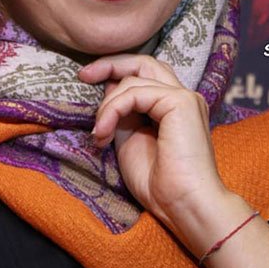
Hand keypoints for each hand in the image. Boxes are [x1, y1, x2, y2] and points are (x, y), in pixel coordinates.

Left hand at [78, 54, 229, 235]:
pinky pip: (135, 93)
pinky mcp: (180, 103)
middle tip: (84, 76)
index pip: (143, 75)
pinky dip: (113, 110)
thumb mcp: (130, 140)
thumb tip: (107, 90)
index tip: (86, 81)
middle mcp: (182, 98)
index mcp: (173, 108)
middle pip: (144, 62)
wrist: (183, 205)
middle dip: (111, 64)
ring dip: (107, 105)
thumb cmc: (160, 184)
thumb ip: (122, 114)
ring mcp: (184, 98)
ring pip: (135, 77)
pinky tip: (105, 133)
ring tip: (100, 134)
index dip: (114, 73)